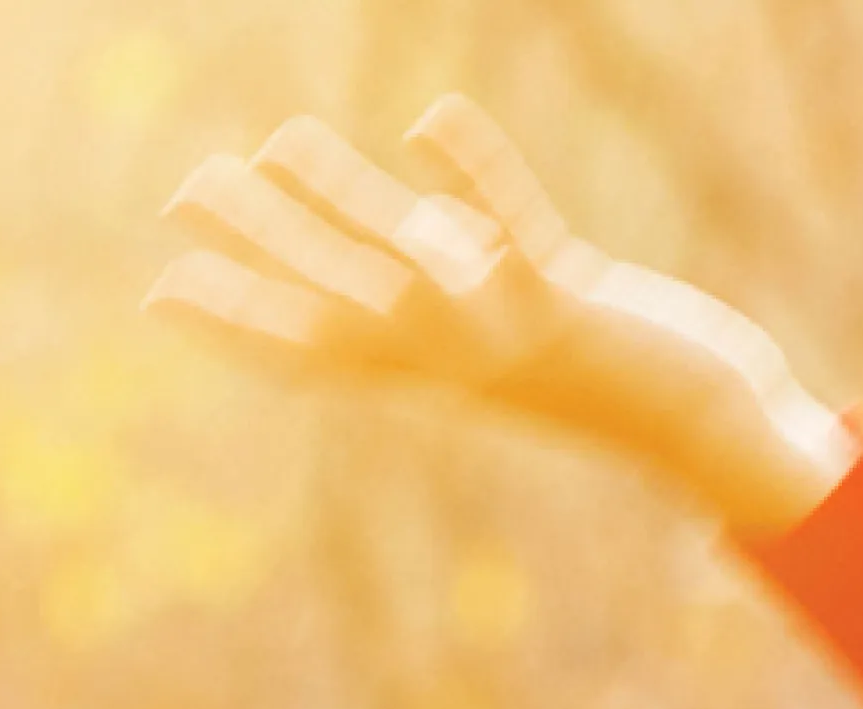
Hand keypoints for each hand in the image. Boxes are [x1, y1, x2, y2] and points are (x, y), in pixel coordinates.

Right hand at [145, 94, 852, 534]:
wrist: (703, 429)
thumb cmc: (609, 378)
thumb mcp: (511, 328)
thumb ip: (455, 275)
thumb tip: (407, 225)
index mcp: (432, 374)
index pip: (311, 355)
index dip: (236, 325)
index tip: (159, 294)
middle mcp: (453, 361)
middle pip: (332, 296)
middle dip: (257, 245)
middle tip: (180, 191)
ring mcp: (503, 334)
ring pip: (400, 261)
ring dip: (338, 200)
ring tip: (277, 142)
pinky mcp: (567, 302)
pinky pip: (510, 227)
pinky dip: (471, 175)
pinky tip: (428, 124)